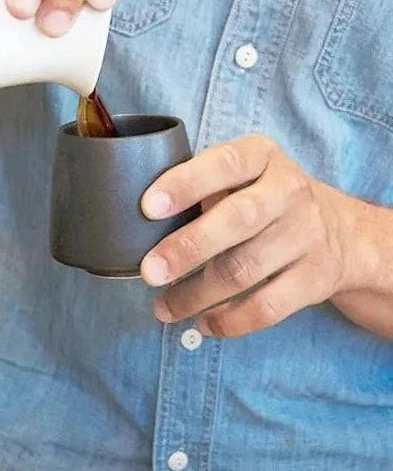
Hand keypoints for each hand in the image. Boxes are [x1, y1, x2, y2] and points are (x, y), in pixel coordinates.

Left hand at [139, 135, 363, 337]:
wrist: (338, 231)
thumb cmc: (264, 199)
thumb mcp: (242, 176)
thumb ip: (203, 187)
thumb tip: (143, 224)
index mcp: (262, 156)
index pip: (225, 163)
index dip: (186, 184)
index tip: (148, 207)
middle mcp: (289, 191)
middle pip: (238, 220)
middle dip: (188, 248)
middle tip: (149, 271)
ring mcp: (307, 235)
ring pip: (246, 270)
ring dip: (196, 295)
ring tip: (162, 308)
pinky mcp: (316, 278)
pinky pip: (268, 307)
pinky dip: (229, 321)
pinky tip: (202, 324)